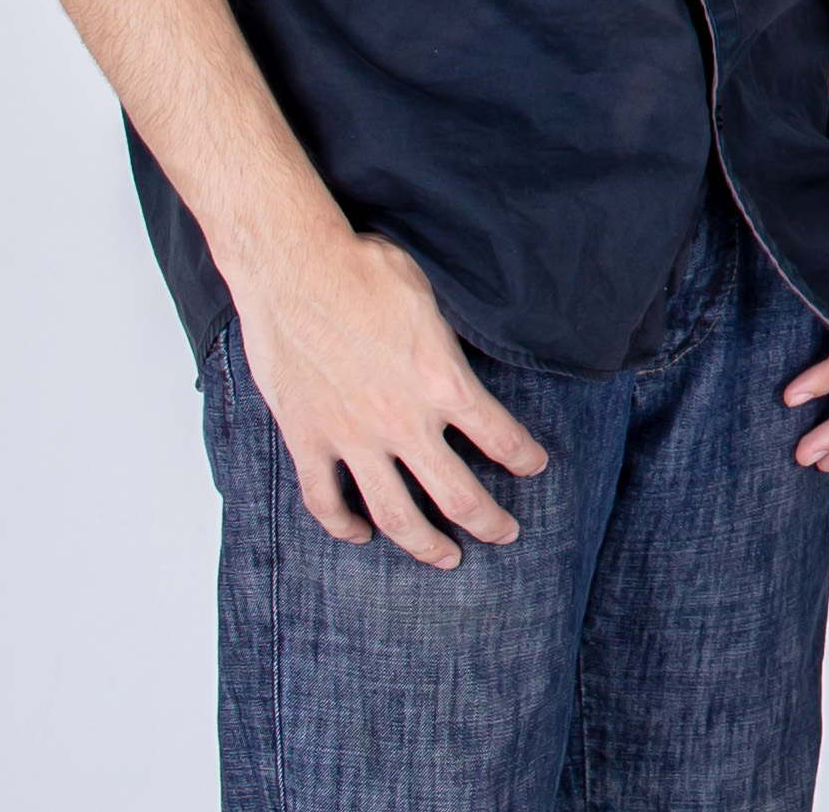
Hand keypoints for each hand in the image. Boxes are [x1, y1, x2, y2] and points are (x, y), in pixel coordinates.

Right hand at [226, 224, 550, 568]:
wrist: (294, 269)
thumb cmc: (365, 270)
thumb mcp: (432, 299)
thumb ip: (450, 345)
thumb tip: (461, 360)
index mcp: (443, 382)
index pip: (500, 436)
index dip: (523, 457)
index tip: (535, 467)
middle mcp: (403, 422)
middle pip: (457, 494)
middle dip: (489, 521)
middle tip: (506, 534)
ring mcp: (353, 438)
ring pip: (395, 514)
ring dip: (424, 543)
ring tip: (447, 558)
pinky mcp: (308, 441)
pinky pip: (325, 500)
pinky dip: (343, 525)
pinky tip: (360, 536)